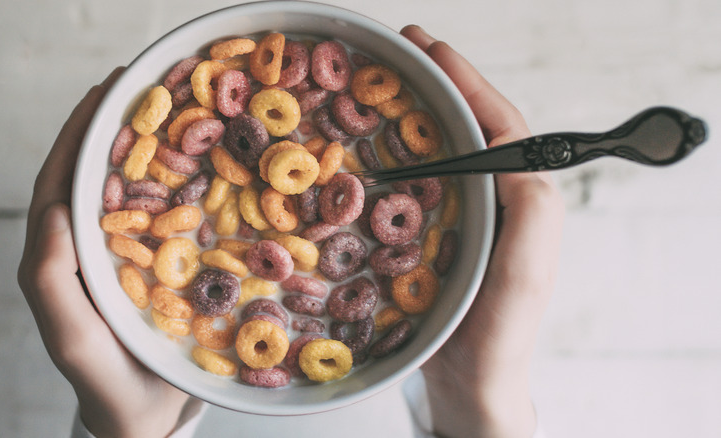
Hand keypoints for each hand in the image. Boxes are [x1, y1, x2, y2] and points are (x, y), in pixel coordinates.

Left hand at [17, 68, 192, 437]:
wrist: (143, 416)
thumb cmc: (104, 380)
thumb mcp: (71, 335)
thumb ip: (49, 278)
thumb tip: (55, 208)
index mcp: (57, 257)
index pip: (59, 182)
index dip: (76, 134)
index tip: (105, 93)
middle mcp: (86, 248)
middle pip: (93, 175)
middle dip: (110, 127)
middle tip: (141, 87)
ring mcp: (121, 257)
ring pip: (127, 192)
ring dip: (143, 149)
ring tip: (171, 112)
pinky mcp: (152, 269)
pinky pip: (160, 218)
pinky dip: (174, 186)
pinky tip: (199, 168)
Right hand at [401, 26, 563, 436]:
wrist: (471, 386)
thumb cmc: (497, 338)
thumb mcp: (521, 279)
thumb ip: (530, 218)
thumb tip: (512, 153)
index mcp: (520, 203)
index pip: (500, 127)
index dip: (468, 85)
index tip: (432, 51)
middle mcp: (495, 202)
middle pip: (472, 128)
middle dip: (442, 83)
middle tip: (406, 47)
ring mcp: (466, 218)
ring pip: (445, 150)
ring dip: (419, 109)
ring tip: (388, 79)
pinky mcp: (438, 237)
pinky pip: (420, 182)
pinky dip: (400, 151)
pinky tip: (373, 142)